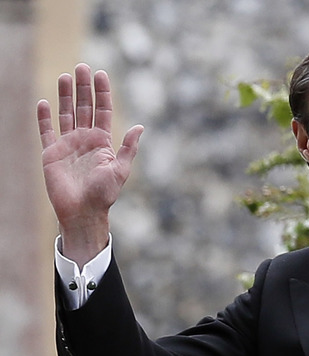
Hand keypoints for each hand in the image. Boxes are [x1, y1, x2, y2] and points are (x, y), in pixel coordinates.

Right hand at [37, 63, 142, 265]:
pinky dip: (44, 117)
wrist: (83, 211)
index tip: (101, 74)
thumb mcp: (121, 169)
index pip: (102, 111)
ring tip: (65, 76)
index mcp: (102, 141)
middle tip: (82, 67)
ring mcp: (67, 144)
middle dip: (83, 87)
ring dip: (65, 95)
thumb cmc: (104, 194)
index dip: (102, 93)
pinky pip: (46, 131)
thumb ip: (129, 147)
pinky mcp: (51, 153)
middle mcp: (85, 139)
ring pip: (66, 114)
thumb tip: (140, 126)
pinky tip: (44, 102)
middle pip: (83, 107)